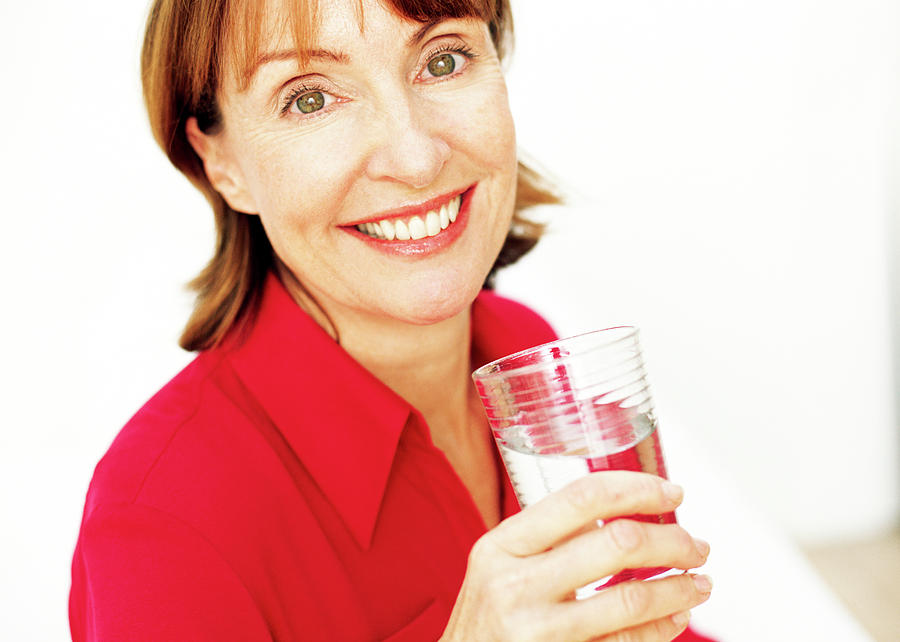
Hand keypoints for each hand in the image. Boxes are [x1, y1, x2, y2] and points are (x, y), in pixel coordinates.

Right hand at [441, 472, 710, 641]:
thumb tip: (618, 511)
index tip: (670, 493)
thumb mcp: (497, 569)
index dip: (636, 489)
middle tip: (695, 545)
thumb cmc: (486, 622)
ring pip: (632, 597)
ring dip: (679, 587)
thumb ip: (546, 539)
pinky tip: (674, 616)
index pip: (581, 497)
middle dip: (672, 541)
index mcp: (501, 546)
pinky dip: (662, 627)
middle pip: (617, 542)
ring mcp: (537, 631)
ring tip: (698, 581)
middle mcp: (515, 585)